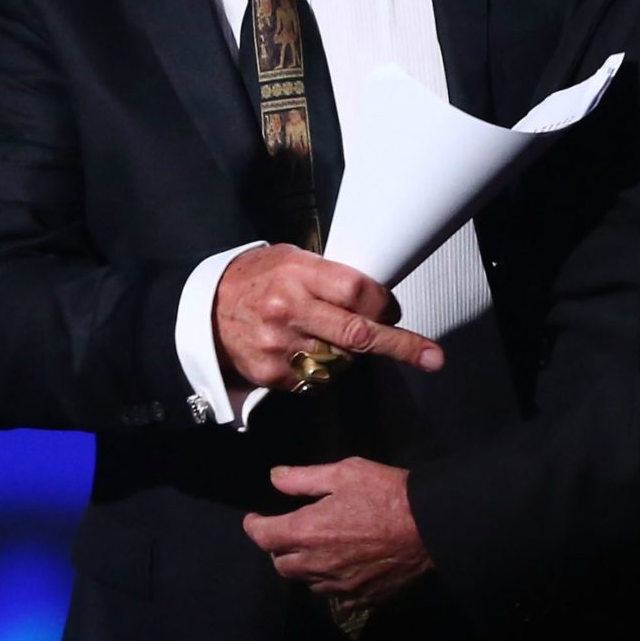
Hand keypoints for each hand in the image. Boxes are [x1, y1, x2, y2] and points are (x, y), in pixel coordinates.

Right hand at [214, 245, 442, 390]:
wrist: (206, 310)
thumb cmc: (258, 278)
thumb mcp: (292, 259)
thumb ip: (331, 276)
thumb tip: (377, 297)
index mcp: (298, 274)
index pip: (358, 292)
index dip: (384, 304)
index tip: (394, 310)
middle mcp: (290, 310)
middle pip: (358, 334)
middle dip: (401, 346)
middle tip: (433, 356)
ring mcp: (280, 346)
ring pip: (342, 362)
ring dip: (352, 355)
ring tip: (330, 337)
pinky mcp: (273, 375)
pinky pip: (318, 380)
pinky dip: (324, 370)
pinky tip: (307, 352)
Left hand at [243, 458, 432, 613]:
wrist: (429, 525)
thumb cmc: (385, 492)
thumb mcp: (344, 472)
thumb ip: (304, 478)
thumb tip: (274, 478)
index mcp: (307, 530)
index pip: (263, 536)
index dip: (254, 526)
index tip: (255, 519)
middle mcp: (316, 563)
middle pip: (280, 563)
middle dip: (277, 547)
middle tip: (288, 531)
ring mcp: (337, 585)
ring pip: (305, 581)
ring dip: (303, 565)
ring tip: (314, 549)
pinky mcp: (359, 597)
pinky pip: (333, 595)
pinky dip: (329, 582)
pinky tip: (339, 568)